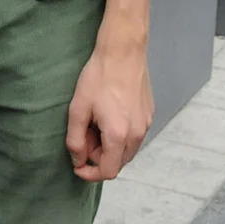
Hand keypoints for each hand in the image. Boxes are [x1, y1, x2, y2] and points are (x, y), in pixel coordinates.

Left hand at [65, 39, 153, 181]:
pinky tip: (109, 113)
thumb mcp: (78, 108)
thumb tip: (78, 160)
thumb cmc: (99, 76)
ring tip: (96, 122)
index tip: (77, 164)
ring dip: (110, 146)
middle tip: (85, 134)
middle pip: (118, 162)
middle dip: (99, 156)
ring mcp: (146, 124)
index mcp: (119, 135)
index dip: (90, 172)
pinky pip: (134, 135)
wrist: (123, 50)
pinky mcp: (149, 113)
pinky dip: (121, 134)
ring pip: (127, 150)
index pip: (108, 171)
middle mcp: (137, 134)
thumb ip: (76, 139)